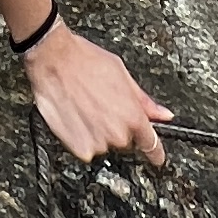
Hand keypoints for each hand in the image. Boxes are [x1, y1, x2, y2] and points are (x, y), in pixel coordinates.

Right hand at [23, 16, 172, 168]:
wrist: (53, 59)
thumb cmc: (85, 61)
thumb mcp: (122, 74)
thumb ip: (144, 101)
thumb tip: (163, 115)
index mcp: (133, 116)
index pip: (152, 146)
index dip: (156, 154)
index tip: (157, 158)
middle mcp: (118, 134)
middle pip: (124, 141)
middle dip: (117, 128)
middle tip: (102, 106)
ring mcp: (97, 144)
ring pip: (103, 143)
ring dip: (97, 132)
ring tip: (85, 107)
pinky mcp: (78, 148)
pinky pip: (85, 147)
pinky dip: (81, 136)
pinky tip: (75, 115)